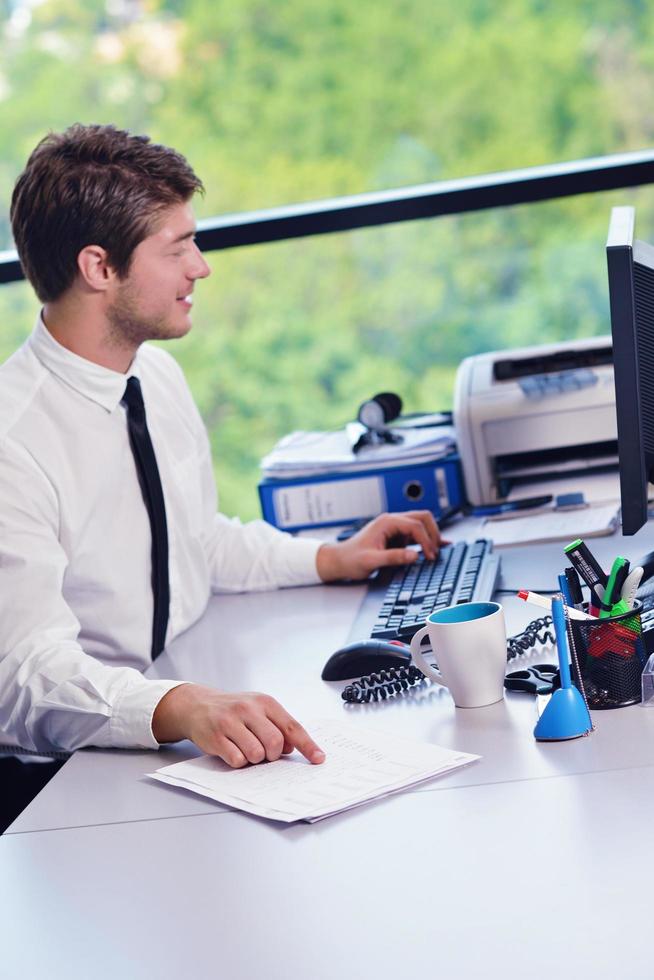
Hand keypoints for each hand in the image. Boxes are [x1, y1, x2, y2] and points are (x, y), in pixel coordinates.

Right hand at [152, 684, 325, 767]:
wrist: (198, 706)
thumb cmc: (233, 710)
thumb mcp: (257, 710)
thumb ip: (276, 726)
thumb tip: (290, 749)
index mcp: (265, 702)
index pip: (292, 726)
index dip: (307, 745)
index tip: (318, 759)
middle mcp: (249, 709)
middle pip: (275, 743)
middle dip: (272, 755)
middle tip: (263, 752)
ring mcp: (231, 722)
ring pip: (256, 754)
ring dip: (254, 759)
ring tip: (245, 749)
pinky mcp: (216, 736)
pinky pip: (237, 760)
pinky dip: (238, 762)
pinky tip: (232, 750)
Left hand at [316, 509, 444, 581]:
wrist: (340, 561)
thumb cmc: (351, 559)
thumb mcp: (371, 560)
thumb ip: (393, 557)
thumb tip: (414, 555)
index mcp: (386, 522)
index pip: (415, 525)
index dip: (426, 540)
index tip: (430, 555)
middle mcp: (392, 521)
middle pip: (422, 518)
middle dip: (433, 533)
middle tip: (436, 550)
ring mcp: (395, 528)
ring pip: (421, 524)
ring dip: (431, 535)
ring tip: (438, 550)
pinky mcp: (396, 537)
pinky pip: (416, 535)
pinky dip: (426, 540)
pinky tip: (436, 547)